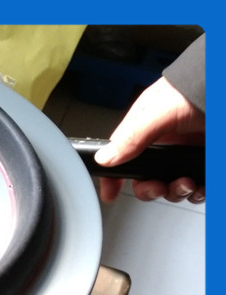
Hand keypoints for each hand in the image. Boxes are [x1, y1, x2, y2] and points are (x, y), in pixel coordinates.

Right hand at [94, 77, 204, 202]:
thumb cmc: (202, 87)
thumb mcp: (160, 111)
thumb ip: (132, 136)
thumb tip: (105, 158)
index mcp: (145, 130)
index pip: (121, 158)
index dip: (113, 177)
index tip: (111, 194)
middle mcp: (164, 144)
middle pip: (146, 179)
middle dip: (151, 190)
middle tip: (159, 187)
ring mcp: (185, 153)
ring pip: (172, 186)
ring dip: (178, 192)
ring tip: (188, 184)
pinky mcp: (203, 161)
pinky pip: (197, 186)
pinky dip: (198, 192)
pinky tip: (201, 186)